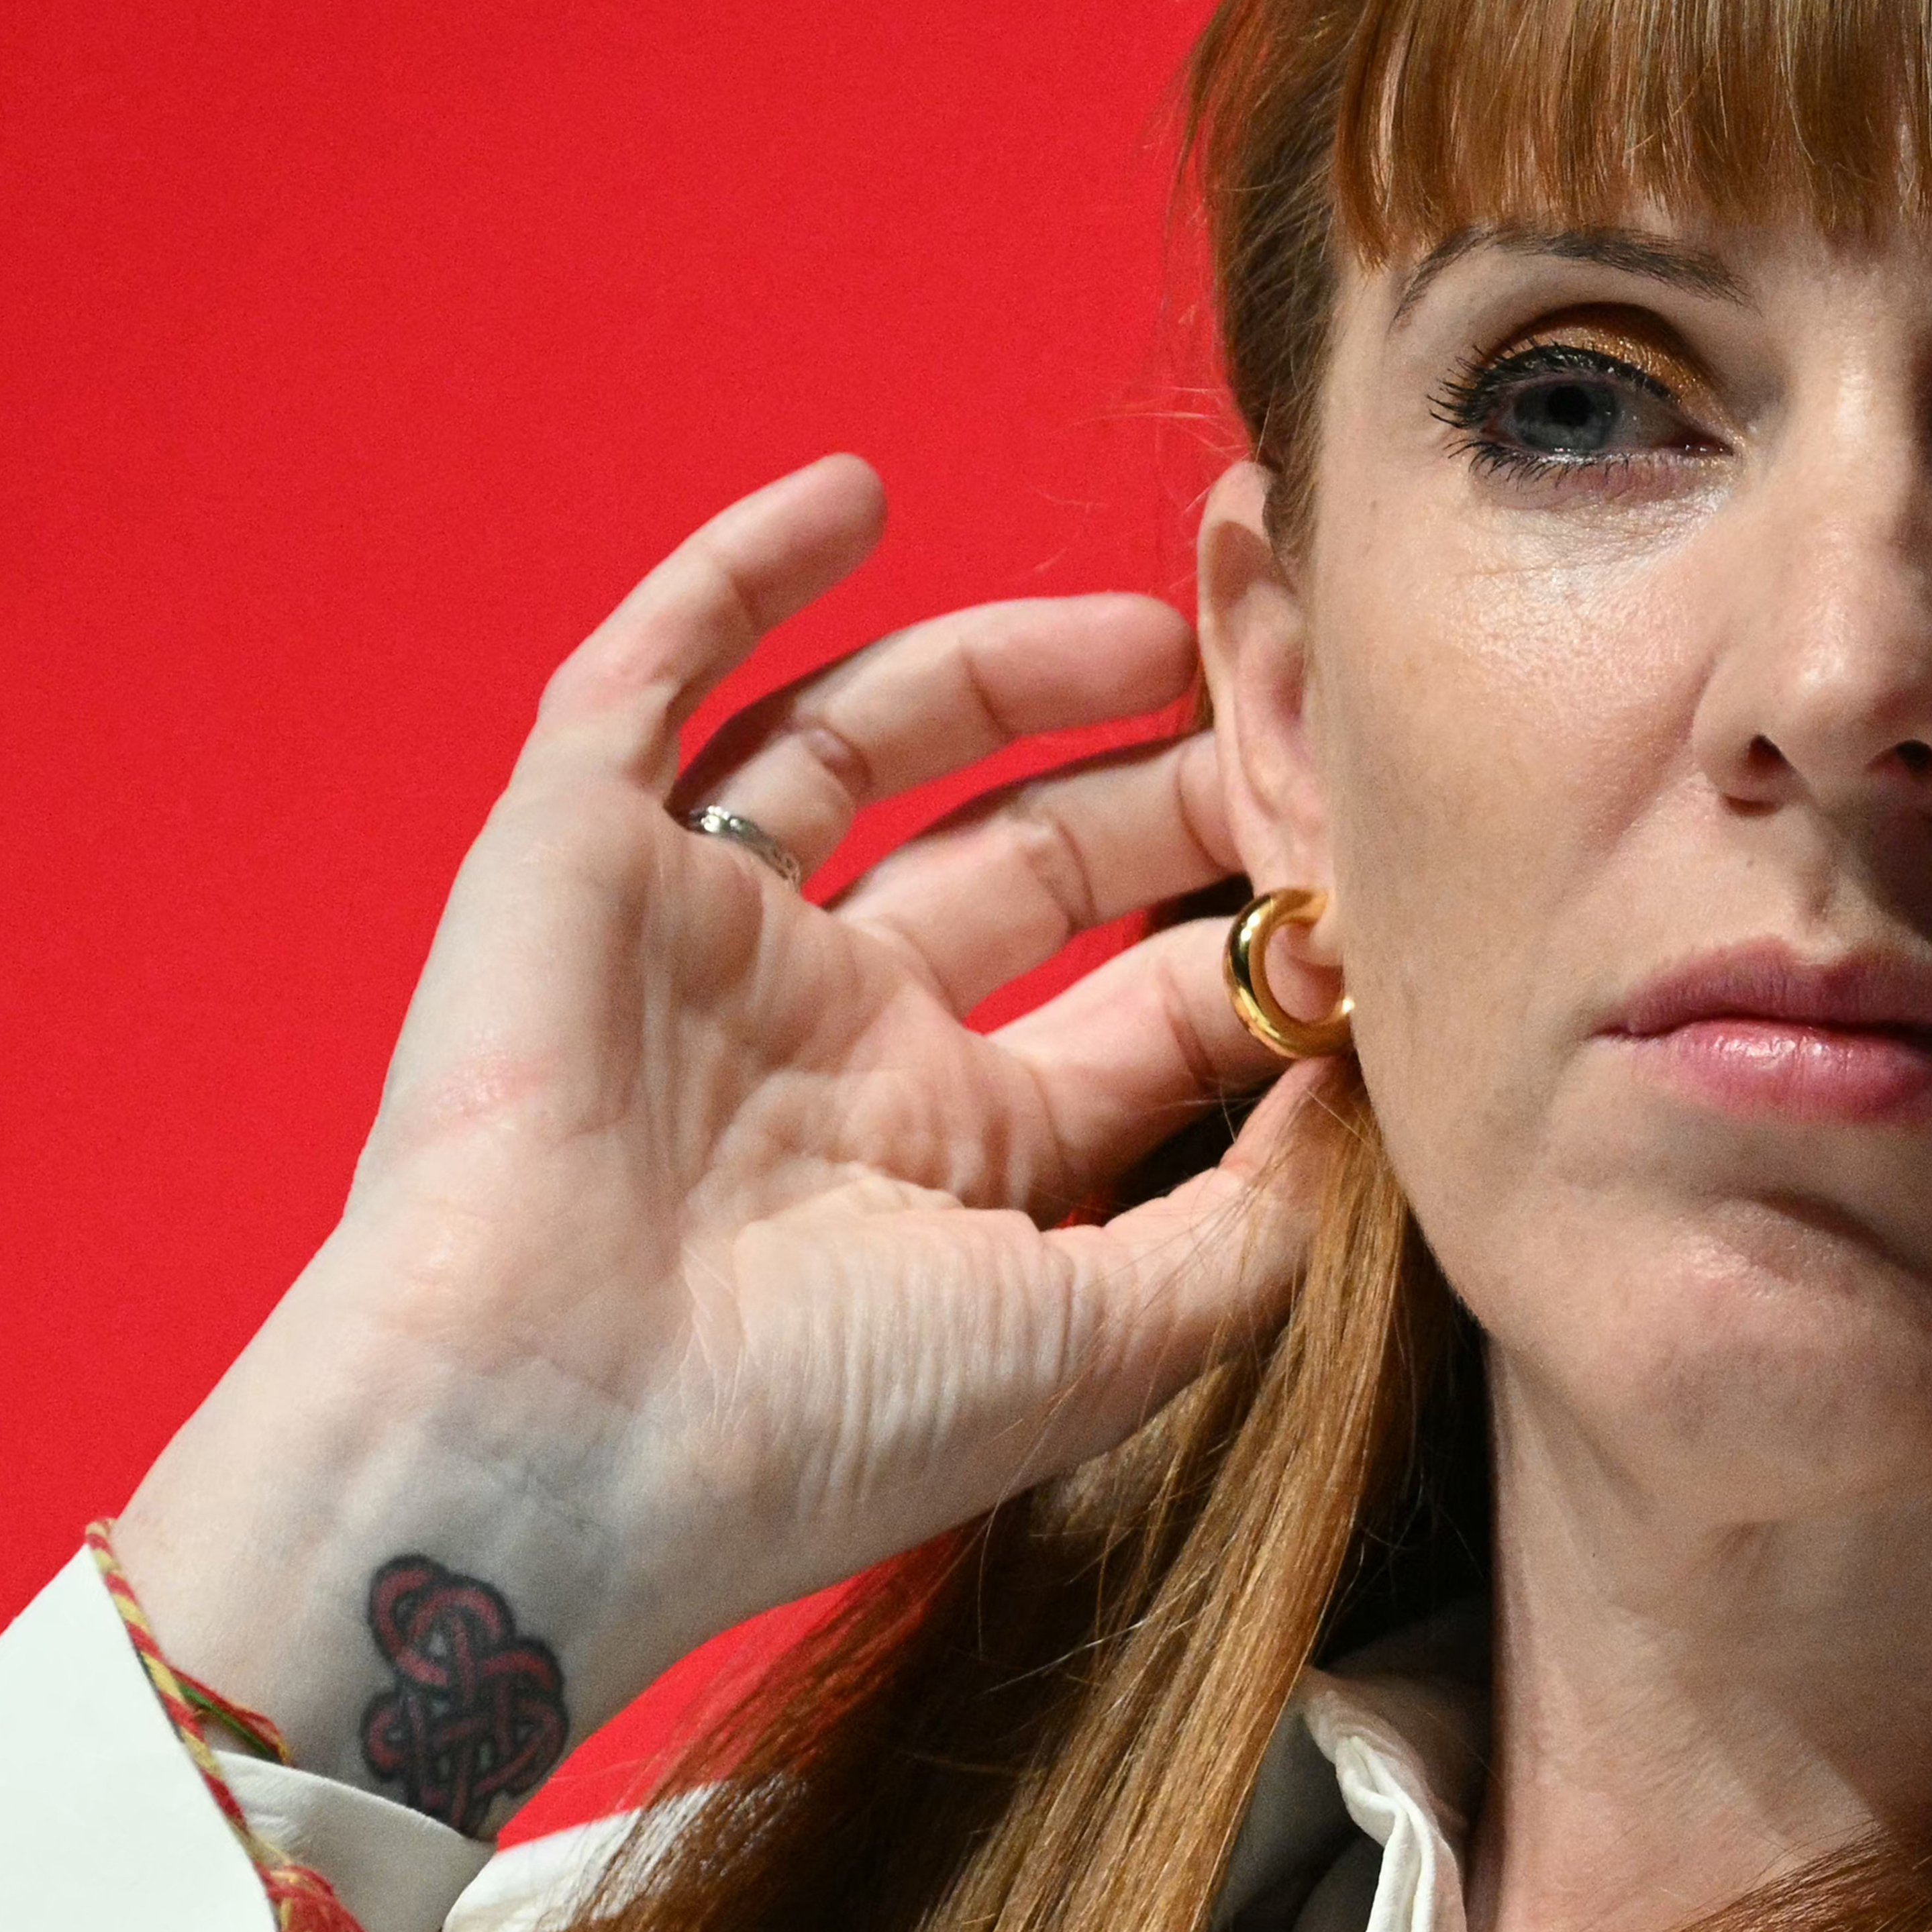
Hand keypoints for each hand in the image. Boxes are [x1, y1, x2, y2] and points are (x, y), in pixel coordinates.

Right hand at [112, 456, 1329, 1825]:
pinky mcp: (571, 857)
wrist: (553, 1439)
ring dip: (1007, 666)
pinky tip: (856, 491)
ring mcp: (699, 939)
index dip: (1262, 931)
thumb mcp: (1096, 1342)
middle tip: (1294, 710)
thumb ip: (1246, 1227)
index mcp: (951, 1155)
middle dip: (1165, 788)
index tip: (1378, 860)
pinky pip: (652, 680)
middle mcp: (829, 1037)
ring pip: (866, 750)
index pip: (1139, 1004)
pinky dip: (739, 573)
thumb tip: (1360, 1097)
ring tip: (1158, 624)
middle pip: (1029, 860)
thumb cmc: (815, 1423)